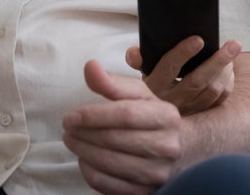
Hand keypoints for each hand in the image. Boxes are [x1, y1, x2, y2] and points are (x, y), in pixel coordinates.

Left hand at [63, 60, 183, 194]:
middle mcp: (166, 147)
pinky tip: (84, 158)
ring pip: (108, 164)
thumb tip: (90, 66)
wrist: (182, 150)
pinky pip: (107, 184)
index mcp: (167, 117)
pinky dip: (88, 170)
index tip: (70, 116)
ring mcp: (157, 173)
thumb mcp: (139, 95)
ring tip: (71, 139)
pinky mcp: (145, 192)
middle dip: (83, 133)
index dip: (93, 115)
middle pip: (113, 139)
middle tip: (67, 127)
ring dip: (82, 151)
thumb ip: (112, 82)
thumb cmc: (152, 117)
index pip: (125, 114)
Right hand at [125, 39, 238, 115]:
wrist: (156, 114)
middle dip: (218, 61)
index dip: (183, 53)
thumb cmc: (152, 81)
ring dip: (226, 70)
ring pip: (212, 91)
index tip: (199, 39)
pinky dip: (228, 82)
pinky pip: (219, 100)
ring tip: (232, 51)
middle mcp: (171, 101)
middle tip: (234, 44)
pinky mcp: (201, 115)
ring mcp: (188, 110)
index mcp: (154, 86)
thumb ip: (137, 59)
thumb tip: (135, 52)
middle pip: (197, 81)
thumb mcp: (141, 71)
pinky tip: (229, 68)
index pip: (169, 68)